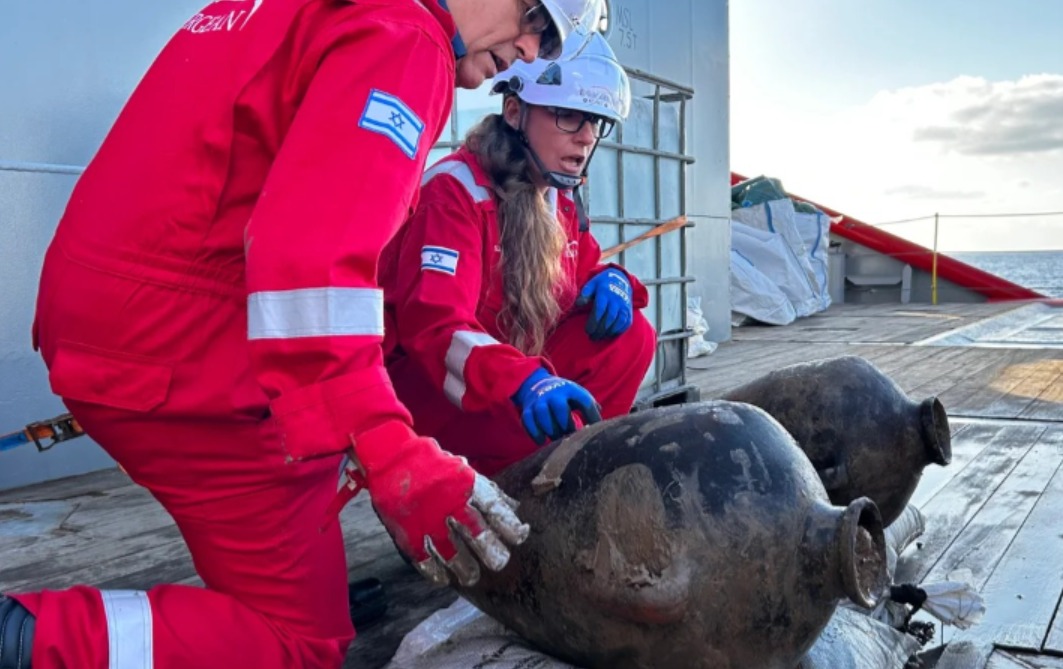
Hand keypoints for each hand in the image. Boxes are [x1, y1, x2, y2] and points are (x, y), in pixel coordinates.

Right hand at [351, 422, 529, 586]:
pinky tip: (443, 578)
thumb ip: (488, 491)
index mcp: (465, 484)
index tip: (519, 537)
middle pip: (476, 533)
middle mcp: (448, 502)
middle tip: (499, 563)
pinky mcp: (407, 531)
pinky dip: (434, 571)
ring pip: (451, 551)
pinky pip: (423, 558)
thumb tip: (514, 507)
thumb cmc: (433, 465)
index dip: (509, 525)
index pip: (494, 508)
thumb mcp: (463, 470)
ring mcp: (427, 518)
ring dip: (464, 567)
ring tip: (472, 577)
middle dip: (491, 551)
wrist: (390, 457)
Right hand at [513, 368, 601, 444]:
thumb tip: (601, 425)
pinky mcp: (528, 409)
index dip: (592, 416)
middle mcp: (554, 393)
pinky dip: (535, 433)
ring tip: (557, 439)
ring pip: (542, 413)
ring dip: (551, 429)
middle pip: (560, 407)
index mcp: (571, 389)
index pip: (585, 401)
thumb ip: (590, 408)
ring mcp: (539, 400)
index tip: (595, 429)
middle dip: (566, 424)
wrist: (539, 385)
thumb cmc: (566, 397)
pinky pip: (528, 421)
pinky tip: (542, 441)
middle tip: (570, 435)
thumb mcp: (578, 396)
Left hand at [576, 268, 632, 339]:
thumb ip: (585, 293)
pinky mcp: (629, 311)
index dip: (593, 321)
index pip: (600, 309)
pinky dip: (618, 331)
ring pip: (618, 321)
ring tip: (599, 338)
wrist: (620, 279)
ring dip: (608, 332)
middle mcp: (616, 300)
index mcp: (605, 293)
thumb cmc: (601, 284)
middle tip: (592, 337)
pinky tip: (609, 335)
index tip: (587, 331)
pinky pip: (626, 323)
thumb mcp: (591, 284)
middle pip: (609, 317)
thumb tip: (578, 304)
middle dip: (600, 330)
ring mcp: (624, 306)